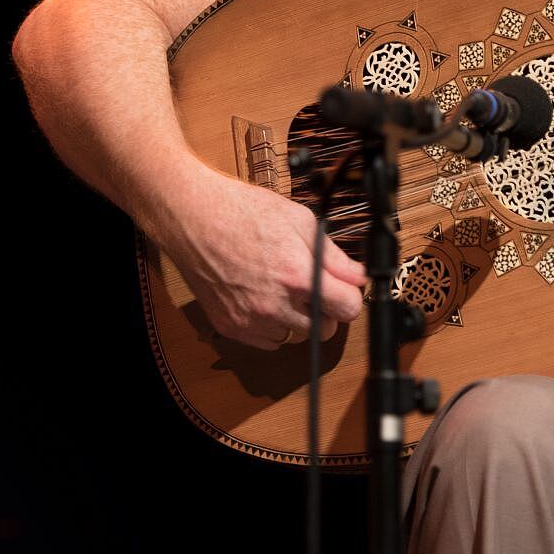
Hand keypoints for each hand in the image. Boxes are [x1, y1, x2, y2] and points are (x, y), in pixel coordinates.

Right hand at [157, 166, 366, 350]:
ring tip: (285, 288)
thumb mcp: (300, 221)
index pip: (348, 309)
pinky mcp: (231, 327)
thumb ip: (334, 256)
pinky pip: (268, 341)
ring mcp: (251, 320)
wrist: (194, 219)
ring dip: (299, 319)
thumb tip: (358, 276)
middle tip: (313, 285)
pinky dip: (273, 326)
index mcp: (298, 276)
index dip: (350, 296)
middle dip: (327, 309)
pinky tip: (265, 298)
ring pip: (297, 337)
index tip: (344, 288)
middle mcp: (275, 305)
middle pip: (326, 330)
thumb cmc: (244, 213)